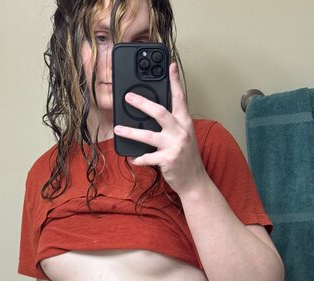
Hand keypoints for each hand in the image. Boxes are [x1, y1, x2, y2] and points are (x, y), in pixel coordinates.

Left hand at [113, 63, 206, 196]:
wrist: (195, 181)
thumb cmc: (187, 158)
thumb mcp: (184, 137)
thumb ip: (173, 125)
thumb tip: (152, 115)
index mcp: (185, 123)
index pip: (180, 98)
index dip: (175, 81)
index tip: (170, 66)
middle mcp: (180, 132)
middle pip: (160, 112)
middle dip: (142, 103)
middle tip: (128, 97)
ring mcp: (174, 146)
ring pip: (148, 135)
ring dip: (131, 132)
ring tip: (118, 129)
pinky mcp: (167, 160)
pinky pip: (147, 157)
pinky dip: (138, 158)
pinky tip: (132, 157)